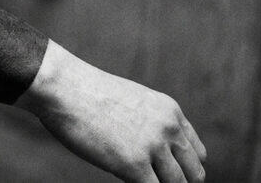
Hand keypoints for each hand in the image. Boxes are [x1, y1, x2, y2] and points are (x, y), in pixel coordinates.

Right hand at [16, 41, 206, 181]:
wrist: (63, 87)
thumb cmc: (85, 93)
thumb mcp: (130, 101)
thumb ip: (147, 123)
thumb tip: (148, 152)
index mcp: (170, 111)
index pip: (196, 152)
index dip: (183, 167)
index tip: (168, 174)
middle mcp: (168, 128)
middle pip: (194, 173)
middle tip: (156, 182)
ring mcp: (152, 147)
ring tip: (137, 179)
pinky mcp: (133, 164)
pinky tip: (126, 182)